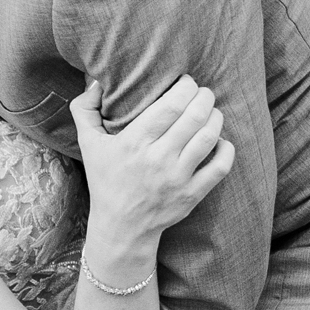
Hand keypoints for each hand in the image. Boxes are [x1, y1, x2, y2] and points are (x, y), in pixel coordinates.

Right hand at [71, 74, 233, 278]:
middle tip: (202, 93)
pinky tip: (219, 140)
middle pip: (194, 116)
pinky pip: (220, 166)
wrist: (121, 227)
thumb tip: (95, 82)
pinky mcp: (192, 194)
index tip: (185, 82)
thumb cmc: (105, 180)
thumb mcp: (87, 145)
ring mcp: (177, 178)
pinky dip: (226, 148)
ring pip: (209, 136)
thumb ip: (84, 109)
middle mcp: (158, 159)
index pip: (171, 104)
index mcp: (134, 142)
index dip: (186, 86)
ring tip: (211, 111)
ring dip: (215, 117)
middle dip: (204, 96)